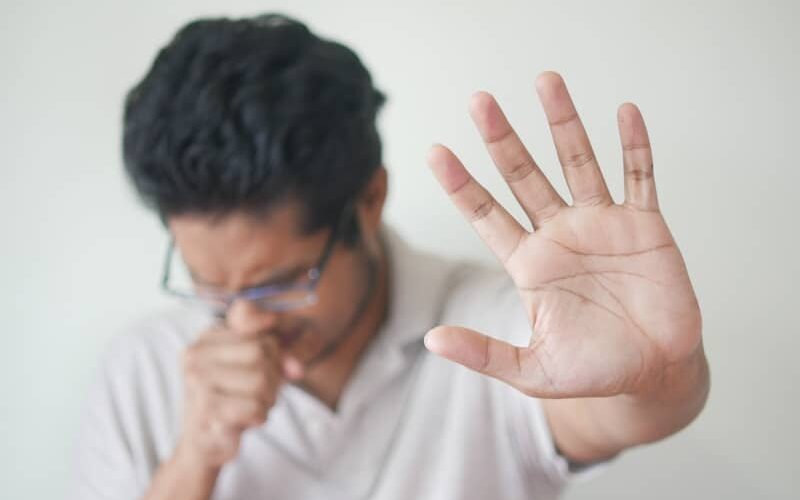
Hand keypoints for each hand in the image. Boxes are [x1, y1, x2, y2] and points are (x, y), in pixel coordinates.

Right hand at [175, 323, 282, 469]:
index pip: (254, 324)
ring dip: (267, 399)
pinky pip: (255, 407)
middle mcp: (196, 355)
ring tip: (251, 406)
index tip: (271, 363)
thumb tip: (297, 367)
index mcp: (207, 337)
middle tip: (260, 393)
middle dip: (272, 377)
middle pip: (261, 352)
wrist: (204, 443)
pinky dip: (259, 416)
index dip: (273, 349)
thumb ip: (281, 354)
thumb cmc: (235, 398)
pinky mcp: (206, 409)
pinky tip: (244, 420)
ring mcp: (198, 382)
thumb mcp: (258, 366)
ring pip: (260, 380)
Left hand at [425, 72, 702, 399]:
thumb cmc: (592, 371)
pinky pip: (640, 176)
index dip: (461, 184)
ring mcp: (602, 225)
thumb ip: (484, 353)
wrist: (654, 372)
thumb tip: (431, 340)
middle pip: (524, 176)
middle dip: (502, 139)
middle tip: (479, 101)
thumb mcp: (532, 370)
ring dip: (563, 123)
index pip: (486, 214)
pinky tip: (624, 113)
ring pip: (578, 162)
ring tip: (546, 81)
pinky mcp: (645, 226)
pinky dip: (634, 146)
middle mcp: (560, 234)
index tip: (435, 152)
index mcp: (529, 263)